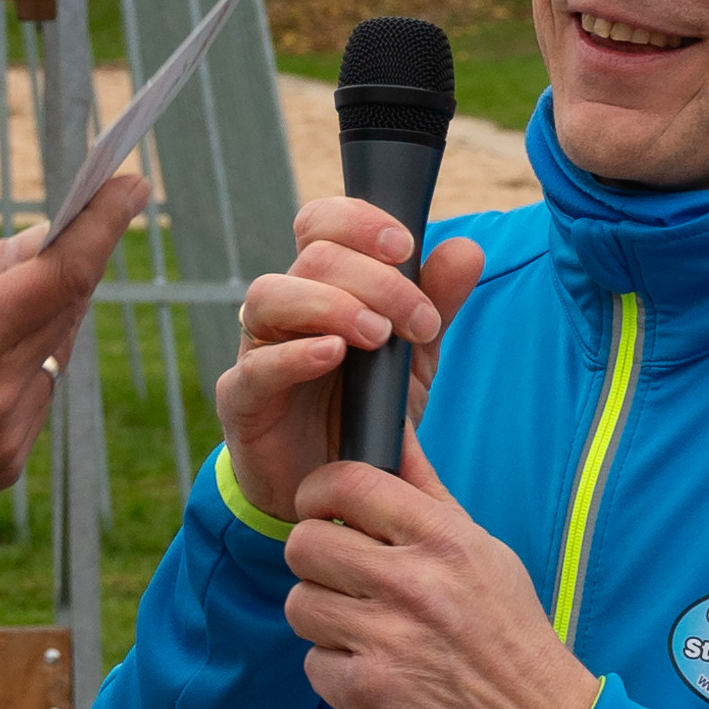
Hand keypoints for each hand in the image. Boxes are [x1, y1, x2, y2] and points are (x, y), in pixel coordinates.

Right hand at [0, 172, 144, 509]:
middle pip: (65, 311)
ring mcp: (5, 439)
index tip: (132, 185)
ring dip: (37, 320)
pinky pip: (35, 396)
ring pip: (52, 355)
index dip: (102, 225)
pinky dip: (19, 366)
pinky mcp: (3, 466)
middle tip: (60, 230)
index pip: (61, 275)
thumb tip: (39, 242)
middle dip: (66, 267)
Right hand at [213, 196, 487, 531]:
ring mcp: (258, 351)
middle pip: (312, 257)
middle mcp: (285, 309)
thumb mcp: (413, 359)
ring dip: (333, 305)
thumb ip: (436, 306)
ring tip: (377, 337)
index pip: (323, 223)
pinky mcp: (242, 400)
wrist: (331, 487)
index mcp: (321, 286)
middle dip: (375, 280)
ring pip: (270, 295)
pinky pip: (258, 366)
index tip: (406, 248)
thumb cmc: (363, 411)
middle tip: (416, 322)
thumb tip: (466, 248)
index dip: (360, 221)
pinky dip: (296, 355)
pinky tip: (334, 355)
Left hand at [284, 436, 598, 708]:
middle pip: (305, 544)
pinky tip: (374, 669)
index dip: (318, 491)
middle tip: (340, 574)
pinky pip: (313, 664)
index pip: (347, 483)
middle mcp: (413, 584)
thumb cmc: (509, 631)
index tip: (321, 507)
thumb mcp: (481, 549)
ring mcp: (388, 640)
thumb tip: (394, 431)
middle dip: (315, 558)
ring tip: (362, 627)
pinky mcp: (369, 692)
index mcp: (444, 539)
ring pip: (300, 605)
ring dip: (324, 617)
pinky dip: (336, 671)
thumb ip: (427, 492)